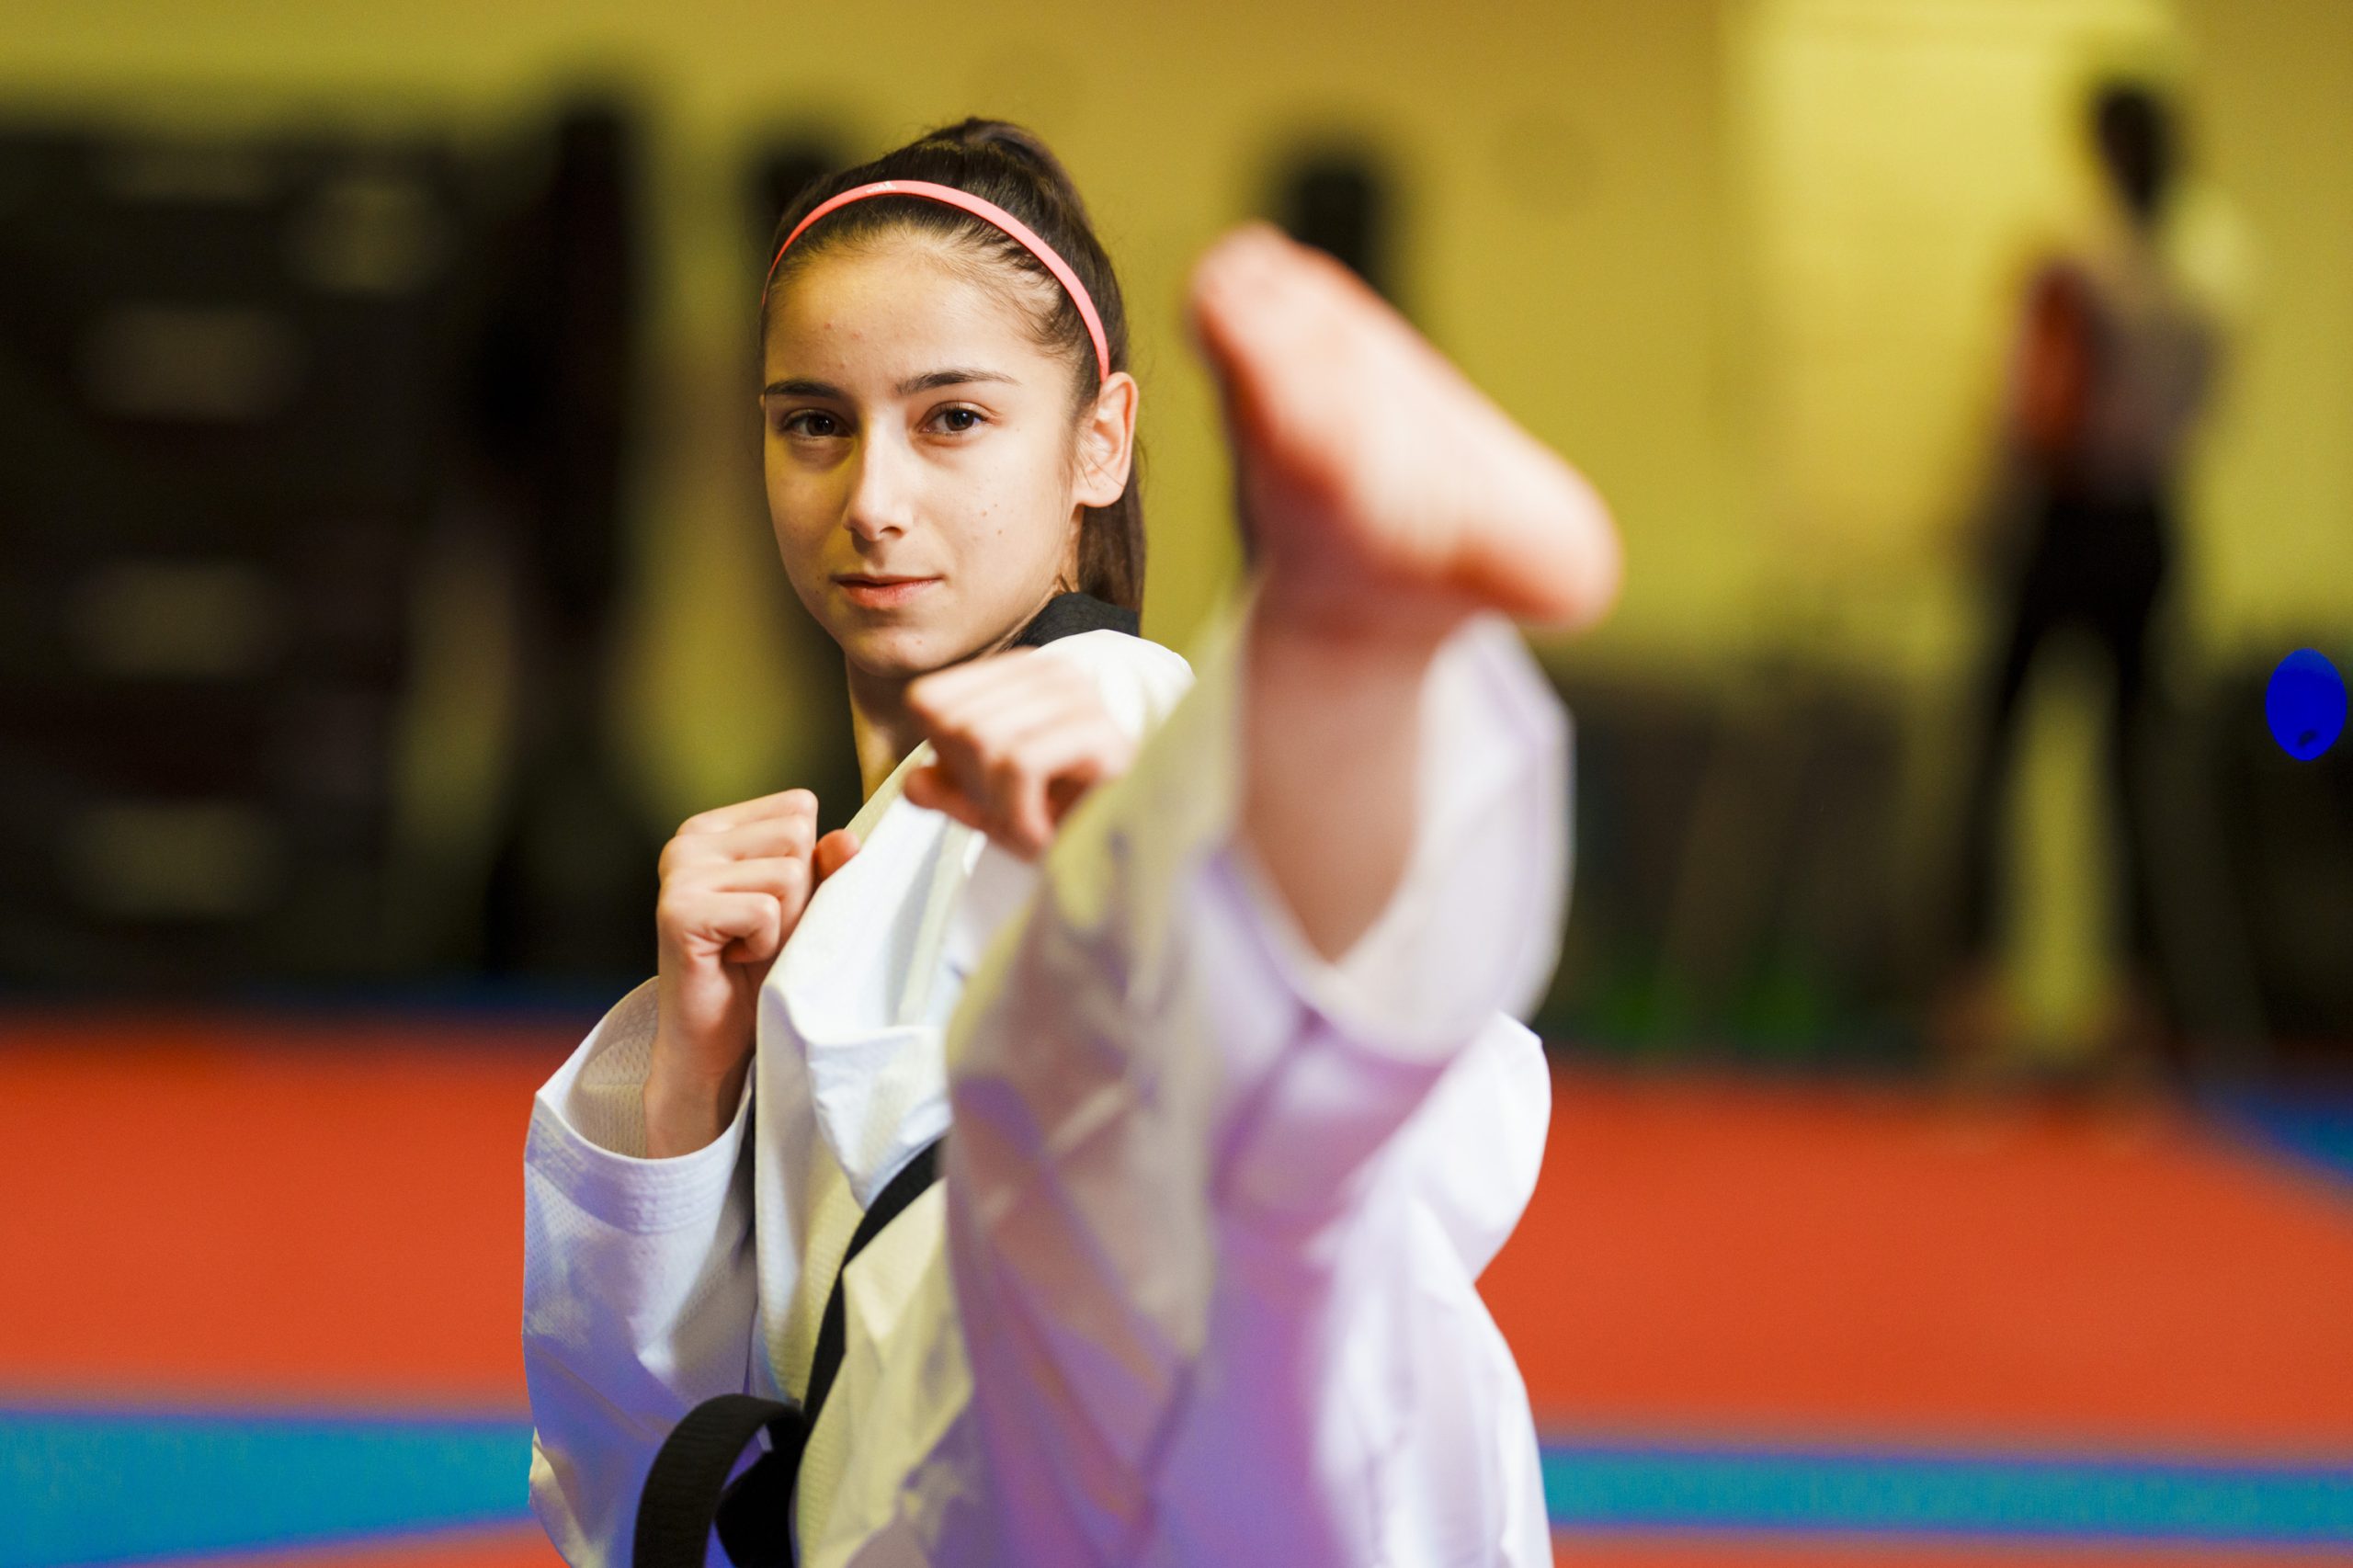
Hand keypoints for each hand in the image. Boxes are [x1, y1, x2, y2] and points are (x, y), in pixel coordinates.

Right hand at [643, 788, 859, 1155]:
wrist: (715, 1041)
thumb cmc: (756, 969)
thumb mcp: (802, 908)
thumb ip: (824, 867)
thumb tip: (850, 840)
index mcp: (715, 827)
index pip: (798, 806)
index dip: (806, 862)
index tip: (771, 903)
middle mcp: (689, 840)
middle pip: (796, 835)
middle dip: (797, 893)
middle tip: (759, 931)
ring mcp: (679, 873)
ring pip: (787, 874)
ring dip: (781, 923)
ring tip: (746, 946)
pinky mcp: (680, 910)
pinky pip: (765, 911)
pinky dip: (763, 945)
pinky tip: (732, 959)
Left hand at [902, 648, 1135, 858]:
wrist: (1132, 860)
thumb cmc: (1067, 825)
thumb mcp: (992, 809)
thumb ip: (947, 791)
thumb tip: (913, 783)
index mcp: (1021, 676)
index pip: (929, 699)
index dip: (943, 758)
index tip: (990, 793)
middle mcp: (1053, 673)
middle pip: (954, 723)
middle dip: (973, 787)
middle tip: (1018, 814)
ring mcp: (1081, 698)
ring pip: (983, 740)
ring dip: (1000, 807)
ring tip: (1035, 825)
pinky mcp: (1101, 732)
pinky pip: (1018, 764)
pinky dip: (1019, 815)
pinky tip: (1045, 835)